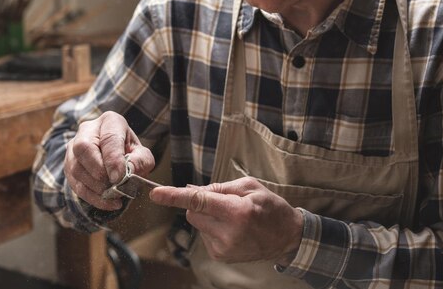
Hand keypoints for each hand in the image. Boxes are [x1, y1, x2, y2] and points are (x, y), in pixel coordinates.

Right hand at [65, 111, 154, 210]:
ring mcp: (73, 148)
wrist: (114, 154)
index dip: (113, 159)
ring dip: (96, 187)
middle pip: (83, 148)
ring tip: (114, 195)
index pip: (108, 138)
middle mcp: (87, 130)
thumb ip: (140, 161)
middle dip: (99, 171)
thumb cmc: (129, 152)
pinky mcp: (68, 166)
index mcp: (110, 122)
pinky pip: (75, 183)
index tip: (120, 177)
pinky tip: (107, 203)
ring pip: (76, 168)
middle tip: (115, 185)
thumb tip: (128, 172)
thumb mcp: (142, 153)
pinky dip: (91, 197)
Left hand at [149, 177, 303, 262]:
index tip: (156, 193)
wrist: (286, 237)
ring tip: (233, 217)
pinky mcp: (221, 256)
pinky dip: (212, 228)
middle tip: (223, 202)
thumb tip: (191, 191)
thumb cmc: (270, 207)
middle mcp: (228, 233)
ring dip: (208, 217)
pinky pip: (204, 235)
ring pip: (197, 224)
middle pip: (193, 212)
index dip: (174, 197)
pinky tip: (232, 229)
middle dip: (200, 204)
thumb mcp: (249, 187)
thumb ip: (218, 188)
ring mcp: (223, 248)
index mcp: (237, 212)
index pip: (198, 201)